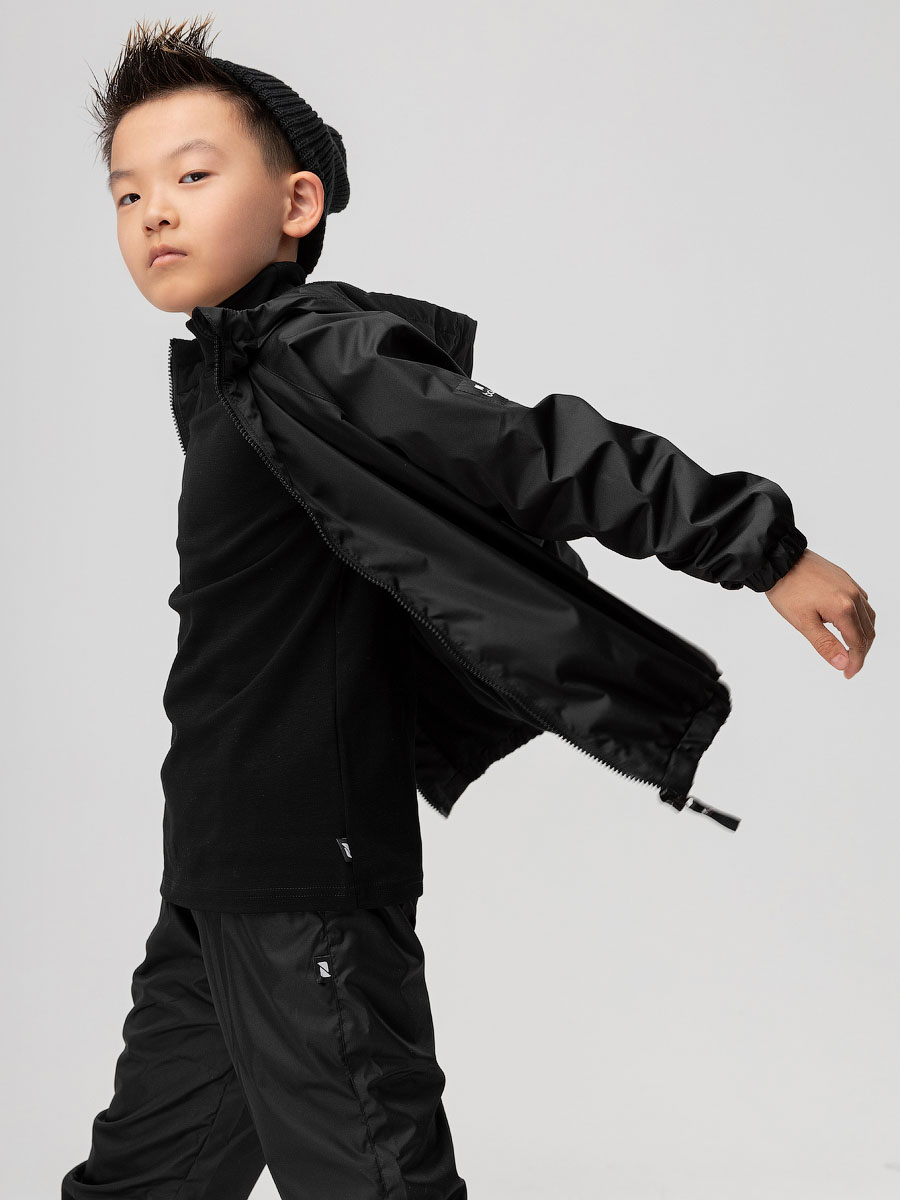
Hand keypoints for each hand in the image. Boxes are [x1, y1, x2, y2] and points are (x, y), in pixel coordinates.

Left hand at [764, 548, 874, 678]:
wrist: (779, 560)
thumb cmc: (787, 590)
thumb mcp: (802, 623)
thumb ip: (825, 644)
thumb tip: (843, 663)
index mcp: (844, 608)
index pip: (858, 643)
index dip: (855, 662)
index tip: (848, 674)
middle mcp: (853, 596)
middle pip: (867, 631)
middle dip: (860, 652)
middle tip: (848, 665)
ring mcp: (851, 585)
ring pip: (868, 617)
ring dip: (863, 635)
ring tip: (849, 648)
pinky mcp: (846, 579)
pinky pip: (863, 602)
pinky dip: (861, 618)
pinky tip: (849, 624)